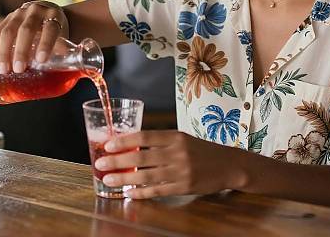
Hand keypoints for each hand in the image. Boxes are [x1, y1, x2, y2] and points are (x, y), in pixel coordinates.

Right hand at [0, 1, 67, 73]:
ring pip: (8, 31)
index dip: (46, 44)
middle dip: (21, 51)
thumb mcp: (63, 37)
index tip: (41, 60)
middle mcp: (36, 10)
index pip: (50, 29)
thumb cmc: (58, 30)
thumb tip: (63, 63)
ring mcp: (20, 12)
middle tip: (19, 69)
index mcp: (54, 15)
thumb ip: (62, 48)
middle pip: (26, 30)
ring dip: (4, 52)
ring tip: (4, 70)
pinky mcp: (8, 17)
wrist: (48, 14)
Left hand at [95, 130, 243, 198]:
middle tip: (100, 163)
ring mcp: (180, 170)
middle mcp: (177, 152)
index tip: (108, 144)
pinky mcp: (184, 186)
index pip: (145, 136)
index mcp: (175, 136)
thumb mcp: (183, 139)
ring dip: (123, 178)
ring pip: (145, 175)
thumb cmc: (201, 150)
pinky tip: (129, 192)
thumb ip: (161, 142)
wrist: (228, 164)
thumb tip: (132, 145)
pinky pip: (157, 190)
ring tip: (107, 179)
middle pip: (141, 156)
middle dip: (117, 160)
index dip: (125, 140)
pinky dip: (141, 191)